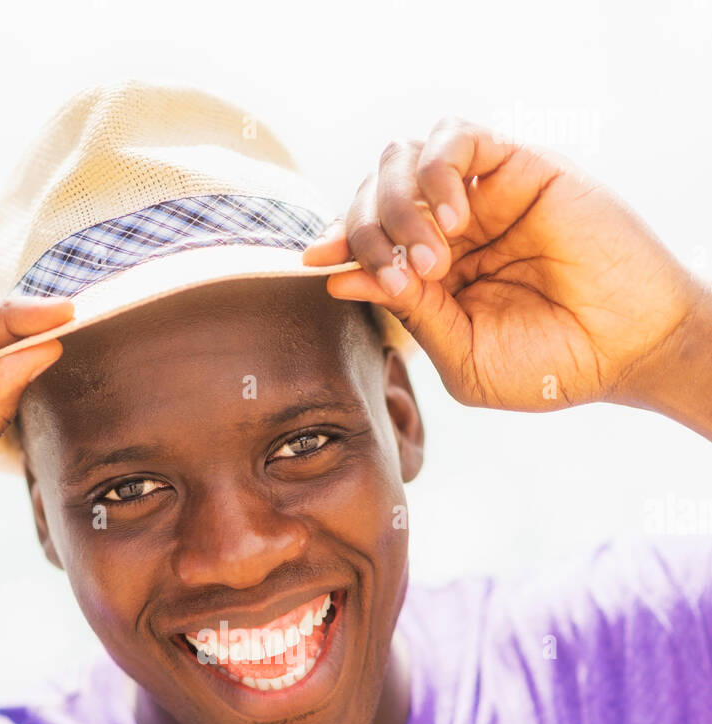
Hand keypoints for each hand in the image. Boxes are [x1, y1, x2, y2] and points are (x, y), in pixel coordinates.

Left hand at [302, 120, 700, 411]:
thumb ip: (409, 314)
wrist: (625, 350)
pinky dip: (438, 171)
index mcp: (430, 277)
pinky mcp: (517, 167)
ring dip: (399, 202)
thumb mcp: (463, 356)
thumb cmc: (549, 366)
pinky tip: (455, 220)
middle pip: (373, 194)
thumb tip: (339, 278)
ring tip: (433, 256)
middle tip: (403, 275)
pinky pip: (454, 139)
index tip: (315, 261)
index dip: (337, 243)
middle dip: (366, 229)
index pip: (364, 241)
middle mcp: (448, 230)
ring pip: (403, 158)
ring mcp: (480, 196)